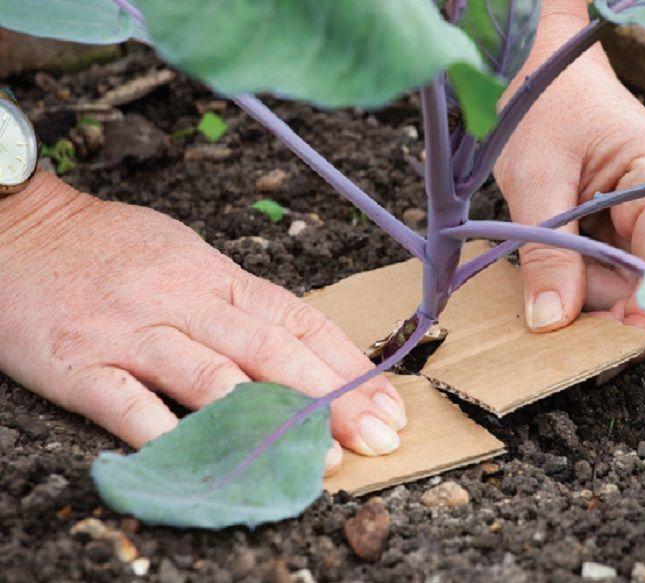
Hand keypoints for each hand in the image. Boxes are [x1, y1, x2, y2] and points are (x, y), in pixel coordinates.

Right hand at [0, 173, 407, 473]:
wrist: (17, 226)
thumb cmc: (111, 247)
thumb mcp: (186, 258)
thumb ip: (238, 304)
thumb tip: (298, 346)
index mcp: (217, 276)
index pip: (298, 319)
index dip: (348, 363)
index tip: (388, 401)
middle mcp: (184, 301)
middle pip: (271, 350)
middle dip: (333, 396)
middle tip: (377, 437)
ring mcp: (131, 332)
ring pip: (212, 375)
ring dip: (270, 419)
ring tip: (321, 456)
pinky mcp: (77, 362)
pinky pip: (127, 402)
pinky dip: (167, 434)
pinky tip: (207, 461)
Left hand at [494, 9, 644, 333]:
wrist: (545, 75)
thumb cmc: (544, 109)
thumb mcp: (535, 178)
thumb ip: (547, 251)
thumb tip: (551, 322)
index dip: (638, 310)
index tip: (591, 338)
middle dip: (609, 307)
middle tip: (553, 305)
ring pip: (644, 290)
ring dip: (593, 295)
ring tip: (551, 266)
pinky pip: (626, 276)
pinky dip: (591, 283)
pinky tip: (562, 267)